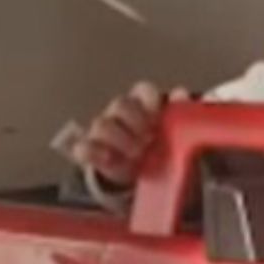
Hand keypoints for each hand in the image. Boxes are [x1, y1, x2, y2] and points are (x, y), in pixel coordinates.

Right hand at [71, 82, 190, 185]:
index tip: (158, 118)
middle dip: (136, 121)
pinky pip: (82, 147)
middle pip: (120, 104)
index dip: (150, 101)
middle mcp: (119, 112)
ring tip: (137, 154)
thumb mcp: (170, 132)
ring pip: (102, 124)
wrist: (136, 174)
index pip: (143, 89)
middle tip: (149, 139)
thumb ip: (178, 112)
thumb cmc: (155, 146)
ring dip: (120, 139)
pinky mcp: (89, 150)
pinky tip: (109, 159)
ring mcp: (101, 130)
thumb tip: (180, 94)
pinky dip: (94, 152)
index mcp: (142, 103)